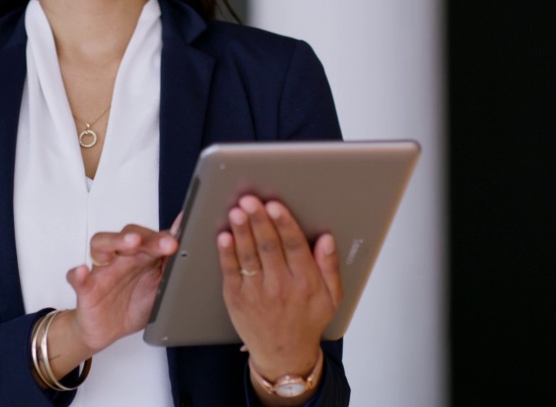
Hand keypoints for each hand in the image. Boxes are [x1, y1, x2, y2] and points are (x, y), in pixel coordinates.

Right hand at [65, 224, 177, 352]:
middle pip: (130, 235)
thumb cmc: (134, 305)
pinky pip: (78, 278)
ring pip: (102, 245)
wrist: (107, 330)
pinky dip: (78, 273)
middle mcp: (121, 257)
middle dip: (149, 237)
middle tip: (167, 243)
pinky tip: (82, 271)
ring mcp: (102, 270)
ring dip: (116, 240)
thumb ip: (172, 268)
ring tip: (130, 242)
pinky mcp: (86, 288)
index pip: (153, 237)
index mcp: (142, 256)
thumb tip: (192, 248)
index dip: (167, 236)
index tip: (183, 237)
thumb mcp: (160, 289)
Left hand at [217, 196, 342, 380]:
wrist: (283, 355)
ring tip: (237, 211)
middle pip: (269, 246)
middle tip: (251, 200)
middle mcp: (281, 286)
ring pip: (248, 256)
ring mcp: (256, 293)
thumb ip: (330, 266)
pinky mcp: (236, 298)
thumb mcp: (332, 297)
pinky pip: (230, 271)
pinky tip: (223, 237)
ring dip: (242, 232)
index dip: (284, 224)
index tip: (276, 205)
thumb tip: (326, 239)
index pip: (294, 246)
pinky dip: (226, 254)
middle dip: (259, 220)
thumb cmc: (307, 321)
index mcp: (305, 282)